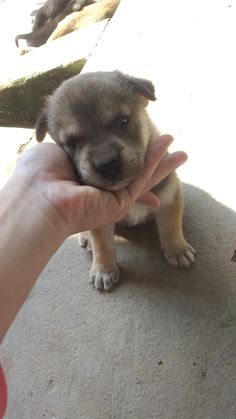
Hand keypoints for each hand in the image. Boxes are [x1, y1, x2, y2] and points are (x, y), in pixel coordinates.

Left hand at [12, 134, 186, 236]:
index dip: (125, 156)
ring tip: (180, 152)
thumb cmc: (40, 173)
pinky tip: (167, 149)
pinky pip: (140, 180)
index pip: (109, 165)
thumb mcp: (58, 149)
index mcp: (83, 175)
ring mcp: (110, 198)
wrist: (38, 197)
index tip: (134, 147)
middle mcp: (98, 188)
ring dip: (161, 162)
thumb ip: (77, 145)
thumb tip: (77, 138)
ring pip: (142, 176)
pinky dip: (155, 163)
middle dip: (150, 161)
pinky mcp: (118, 204)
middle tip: (167, 147)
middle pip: (131, 171)